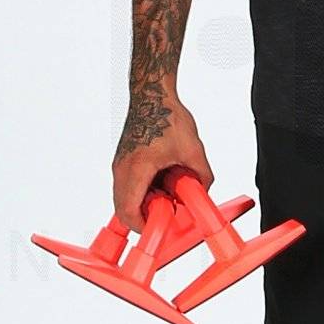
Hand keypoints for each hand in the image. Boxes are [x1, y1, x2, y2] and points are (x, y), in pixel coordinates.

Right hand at [112, 90, 214, 232]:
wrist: (151, 94)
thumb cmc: (165, 115)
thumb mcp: (193, 150)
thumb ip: (201, 176)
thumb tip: (203, 193)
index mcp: (136, 168)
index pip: (129, 211)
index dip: (144, 227)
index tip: (162, 229)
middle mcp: (122, 169)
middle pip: (124, 209)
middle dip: (147, 216)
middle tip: (169, 213)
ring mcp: (120, 166)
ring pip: (126, 199)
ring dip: (146, 203)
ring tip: (168, 193)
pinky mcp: (123, 162)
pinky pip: (129, 187)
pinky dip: (144, 192)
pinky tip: (163, 182)